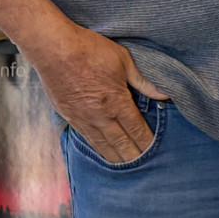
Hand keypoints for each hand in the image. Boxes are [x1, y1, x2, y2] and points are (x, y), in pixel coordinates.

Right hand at [33, 23, 169, 163]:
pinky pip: (86, 137)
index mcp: (116, 101)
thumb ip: (143, 81)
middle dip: (133, 155)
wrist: (55, 50)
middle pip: (120, 142)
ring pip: (102, 144)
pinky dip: (97, 148)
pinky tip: (102, 151)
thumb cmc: (90, 50)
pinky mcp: (69, 116)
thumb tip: (163, 94)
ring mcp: (83, 118)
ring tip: (125, 167)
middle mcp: (100, 115)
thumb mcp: (124, 61)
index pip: (136, 128)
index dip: (146, 141)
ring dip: (115, 157)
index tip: (155, 150)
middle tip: (144, 167)